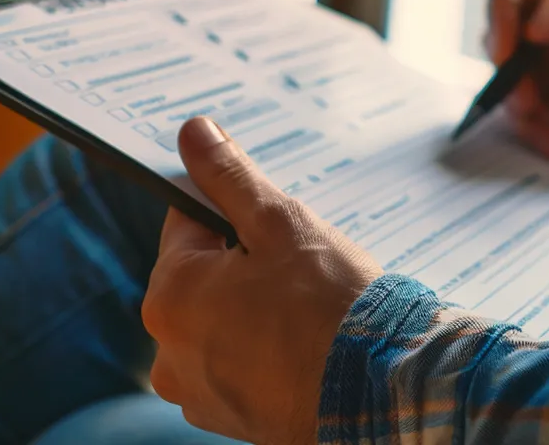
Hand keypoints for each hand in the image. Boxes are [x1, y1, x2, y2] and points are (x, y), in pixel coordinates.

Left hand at [143, 117, 382, 443]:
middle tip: (300, 270)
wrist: (381, 392)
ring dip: (253, 313)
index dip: (233, 214)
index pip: (187, 224)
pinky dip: (265, 356)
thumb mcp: (280, 224)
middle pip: (202, 279)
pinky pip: (239, 369)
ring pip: (220, 326)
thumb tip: (192, 132)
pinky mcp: (230, 421)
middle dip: (244, 266)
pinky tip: (306, 350)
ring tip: (308, 314)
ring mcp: (197, 393)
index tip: (273, 224)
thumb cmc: (331, 305)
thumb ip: (230, 177)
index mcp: (170, 294)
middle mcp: (167, 350)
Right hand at [486, 0, 548, 160]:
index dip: (496, 10)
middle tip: (530, 103)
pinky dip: (532, 132)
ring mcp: (540, 65)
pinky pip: (519, 116)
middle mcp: (542, 25)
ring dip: (519, 110)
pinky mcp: (544, 102)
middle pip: (494, 36)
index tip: (508, 50)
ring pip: (502, 82)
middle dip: (507, 74)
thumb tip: (531, 24)